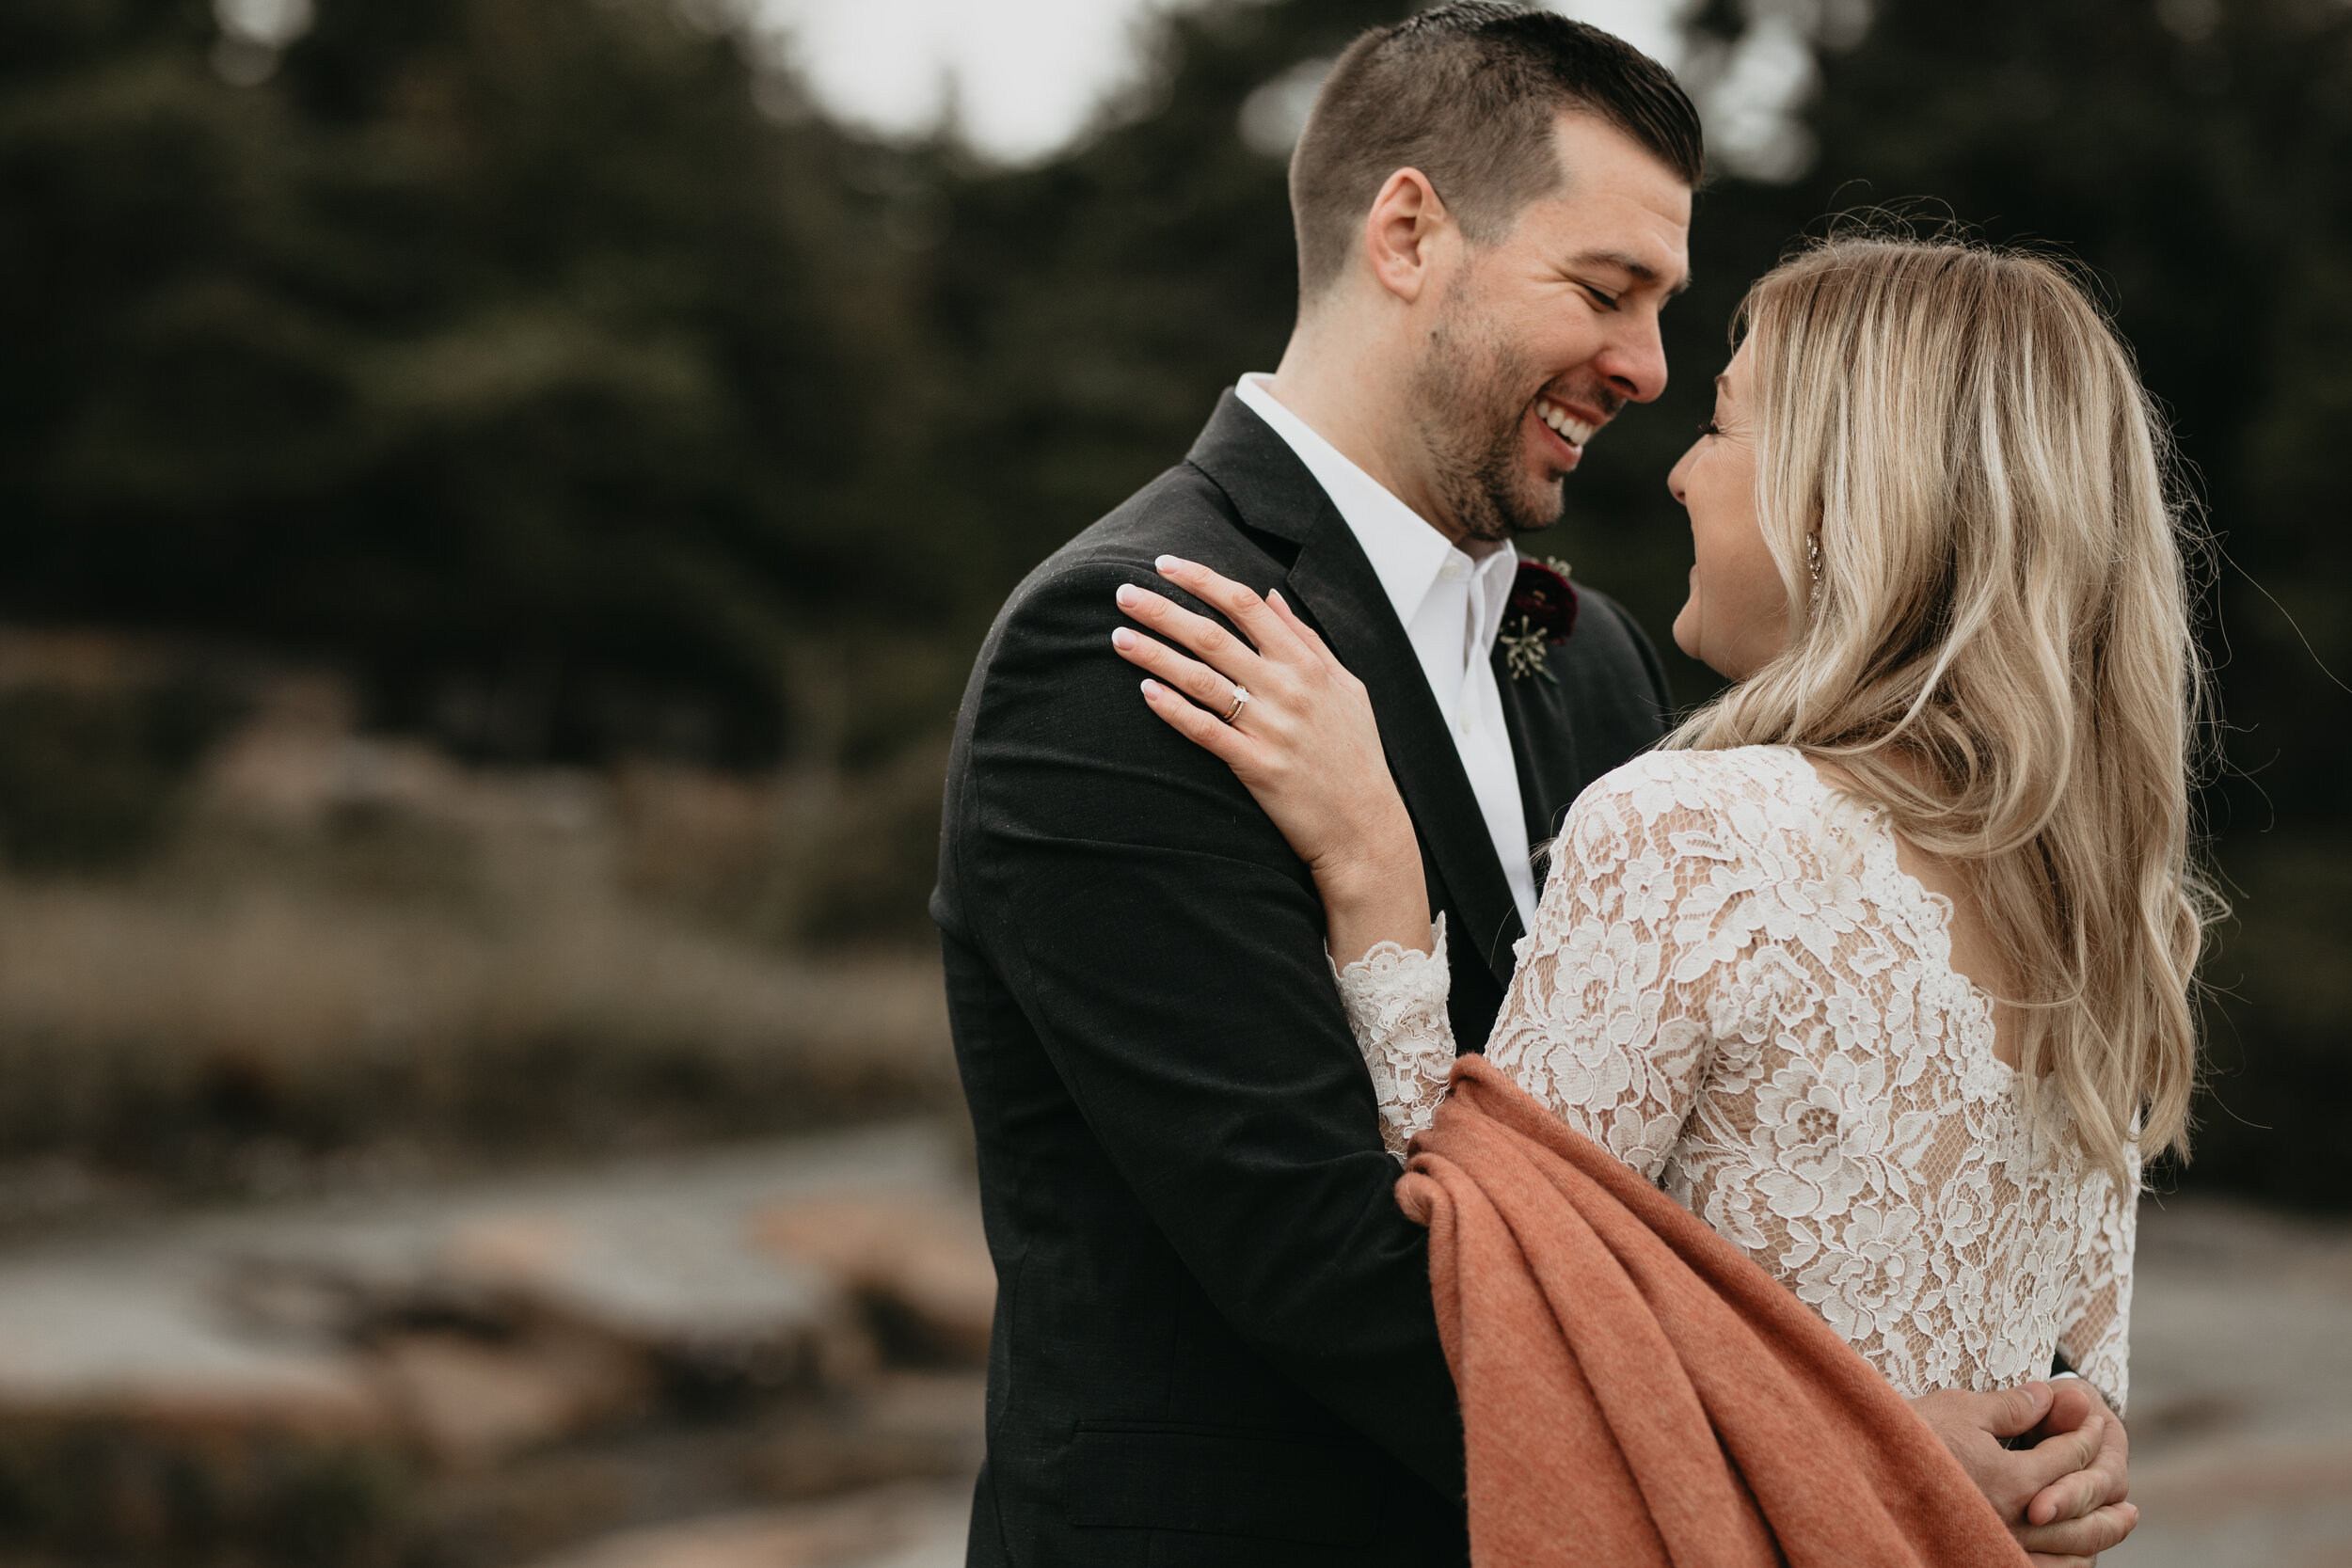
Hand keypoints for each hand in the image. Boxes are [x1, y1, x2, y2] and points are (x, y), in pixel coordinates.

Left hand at [1111, 555, 1429, 963]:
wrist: (1366, 827)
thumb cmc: (1355, 755)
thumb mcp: (1347, 687)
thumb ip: (1308, 639)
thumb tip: (1272, 594)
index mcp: (1307, 664)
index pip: (1246, 604)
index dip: (1201, 579)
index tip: (1165, 564)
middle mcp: (1288, 689)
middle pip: (1213, 635)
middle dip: (1163, 610)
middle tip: (1123, 593)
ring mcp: (1272, 728)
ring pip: (1201, 679)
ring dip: (1155, 654)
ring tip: (1119, 637)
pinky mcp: (1257, 767)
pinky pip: (1206, 731)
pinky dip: (1173, 709)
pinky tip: (1145, 691)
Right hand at [1907, 1382, 2136, 1566]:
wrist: (1862, 1476)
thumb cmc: (1907, 1437)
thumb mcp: (1960, 1409)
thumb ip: (2012, 1407)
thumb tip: (2049, 1395)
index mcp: (2015, 1479)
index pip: (2070, 1455)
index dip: (2086, 1432)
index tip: (2094, 1419)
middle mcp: (2017, 1521)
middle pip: (2085, 1512)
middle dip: (2109, 1499)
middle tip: (2130, 1501)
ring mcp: (2002, 1545)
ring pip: (2072, 1550)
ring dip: (2101, 1537)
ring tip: (2117, 1530)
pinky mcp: (1985, 1559)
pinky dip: (2069, 1566)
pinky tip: (2076, 1558)